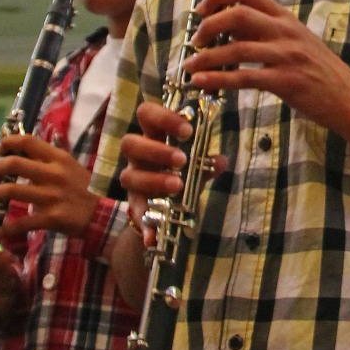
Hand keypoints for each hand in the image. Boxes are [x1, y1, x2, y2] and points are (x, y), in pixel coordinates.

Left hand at [0, 134, 96, 236]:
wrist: (101, 215)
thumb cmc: (84, 188)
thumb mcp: (70, 166)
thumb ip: (49, 159)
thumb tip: (25, 151)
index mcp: (59, 159)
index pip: (29, 142)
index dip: (9, 142)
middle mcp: (53, 174)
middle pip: (15, 164)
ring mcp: (51, 196)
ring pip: (13, 191)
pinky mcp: (50, 218)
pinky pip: (21, 223)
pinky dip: (4, 230)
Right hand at [114, 101, 228, 239]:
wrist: (168, 208)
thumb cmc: (182, 173)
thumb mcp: (196, 167)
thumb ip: (206, 164)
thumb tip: (220, 161)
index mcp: (153, 136)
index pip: (146, 114)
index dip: (163, 117)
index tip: (187, 130)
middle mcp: (138, 156)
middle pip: (130, 143)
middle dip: (156, 150)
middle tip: (182, 160)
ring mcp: (133, 179)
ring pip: (129, 176)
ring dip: (153, 180)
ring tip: (177, 186)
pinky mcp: (134, 204)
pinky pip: (134, 212)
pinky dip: (145, 224)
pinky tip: (154, 235)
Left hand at [184, 0, 349, 129]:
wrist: (348, 98)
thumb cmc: (320, 71)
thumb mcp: (295, 41)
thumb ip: (264, 31)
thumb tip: (228, 27)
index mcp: (285, 17)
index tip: (202, 8)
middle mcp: (285, 31)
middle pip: (238, 13)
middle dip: (208, 24)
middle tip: (195, 39)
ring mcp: (286, 55)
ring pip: (236, 48)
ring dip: (206, 57)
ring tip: (189, 66)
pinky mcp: (286, 81)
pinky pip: (244, 77)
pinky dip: (217, 80)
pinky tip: (201, 84)